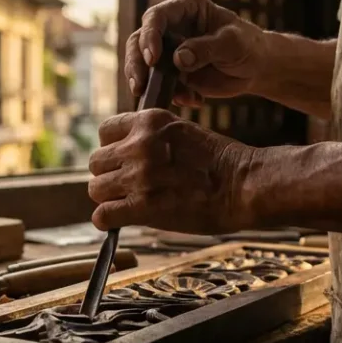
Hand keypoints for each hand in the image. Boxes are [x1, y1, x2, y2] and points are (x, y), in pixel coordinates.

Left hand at [87, 109, 256, 234]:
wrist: (245, 185)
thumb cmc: (220, 163)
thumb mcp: (182, 132)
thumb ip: (150, 139)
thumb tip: (122, 153)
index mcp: (149, 121)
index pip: (104, 131)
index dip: (111, 148)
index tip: (121, 160)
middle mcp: (139, 145)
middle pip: (96, 161)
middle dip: (108, 175)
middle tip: (125, 186)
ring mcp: (140, 175)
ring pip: (96, 188)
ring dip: (108, 198)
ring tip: (125, 203)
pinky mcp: (143, 206)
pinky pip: (104, 214)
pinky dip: (107, 220)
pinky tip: (117, 221)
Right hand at [126, 0, 269, 107]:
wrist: (255, 68)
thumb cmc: (248, 45)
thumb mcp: (232, 43)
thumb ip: (206, 48)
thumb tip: (178, 59)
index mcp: (185, 8)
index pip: (156, 17)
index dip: (149, 36)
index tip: (153, 59)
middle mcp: (170, 26)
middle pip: (139, 40)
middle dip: (136, 63)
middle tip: (139, 85)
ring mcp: (167, 50)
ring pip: (140, 64)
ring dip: (144, 82)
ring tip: (153, 97)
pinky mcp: (170, 72)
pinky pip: (158, 84)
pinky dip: (170, 95)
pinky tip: (194, 100)